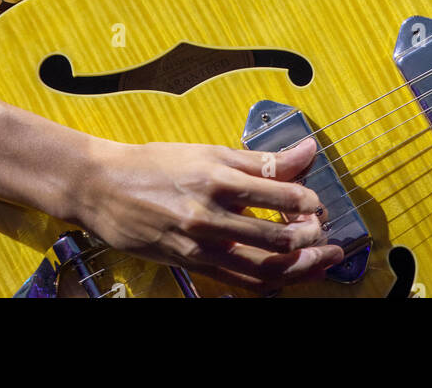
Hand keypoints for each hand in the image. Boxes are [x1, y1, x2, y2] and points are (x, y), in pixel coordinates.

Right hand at [76, 135, 345, 291]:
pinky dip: (268, 281)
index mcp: (217, 176)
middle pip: (276, 236)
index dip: (307, 201)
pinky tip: (285, 276)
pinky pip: (238, 280)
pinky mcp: (191, 264)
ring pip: (262, 266)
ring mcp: (200, 243)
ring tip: (321, 261)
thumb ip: (260, 159)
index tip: (317, 202)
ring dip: (299, 267)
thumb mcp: (209, 151)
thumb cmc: (157, 164)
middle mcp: (210, 213)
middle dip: (311, 239)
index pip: (279, 193)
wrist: (104, 187)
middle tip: (326, 235)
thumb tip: (306, 150)